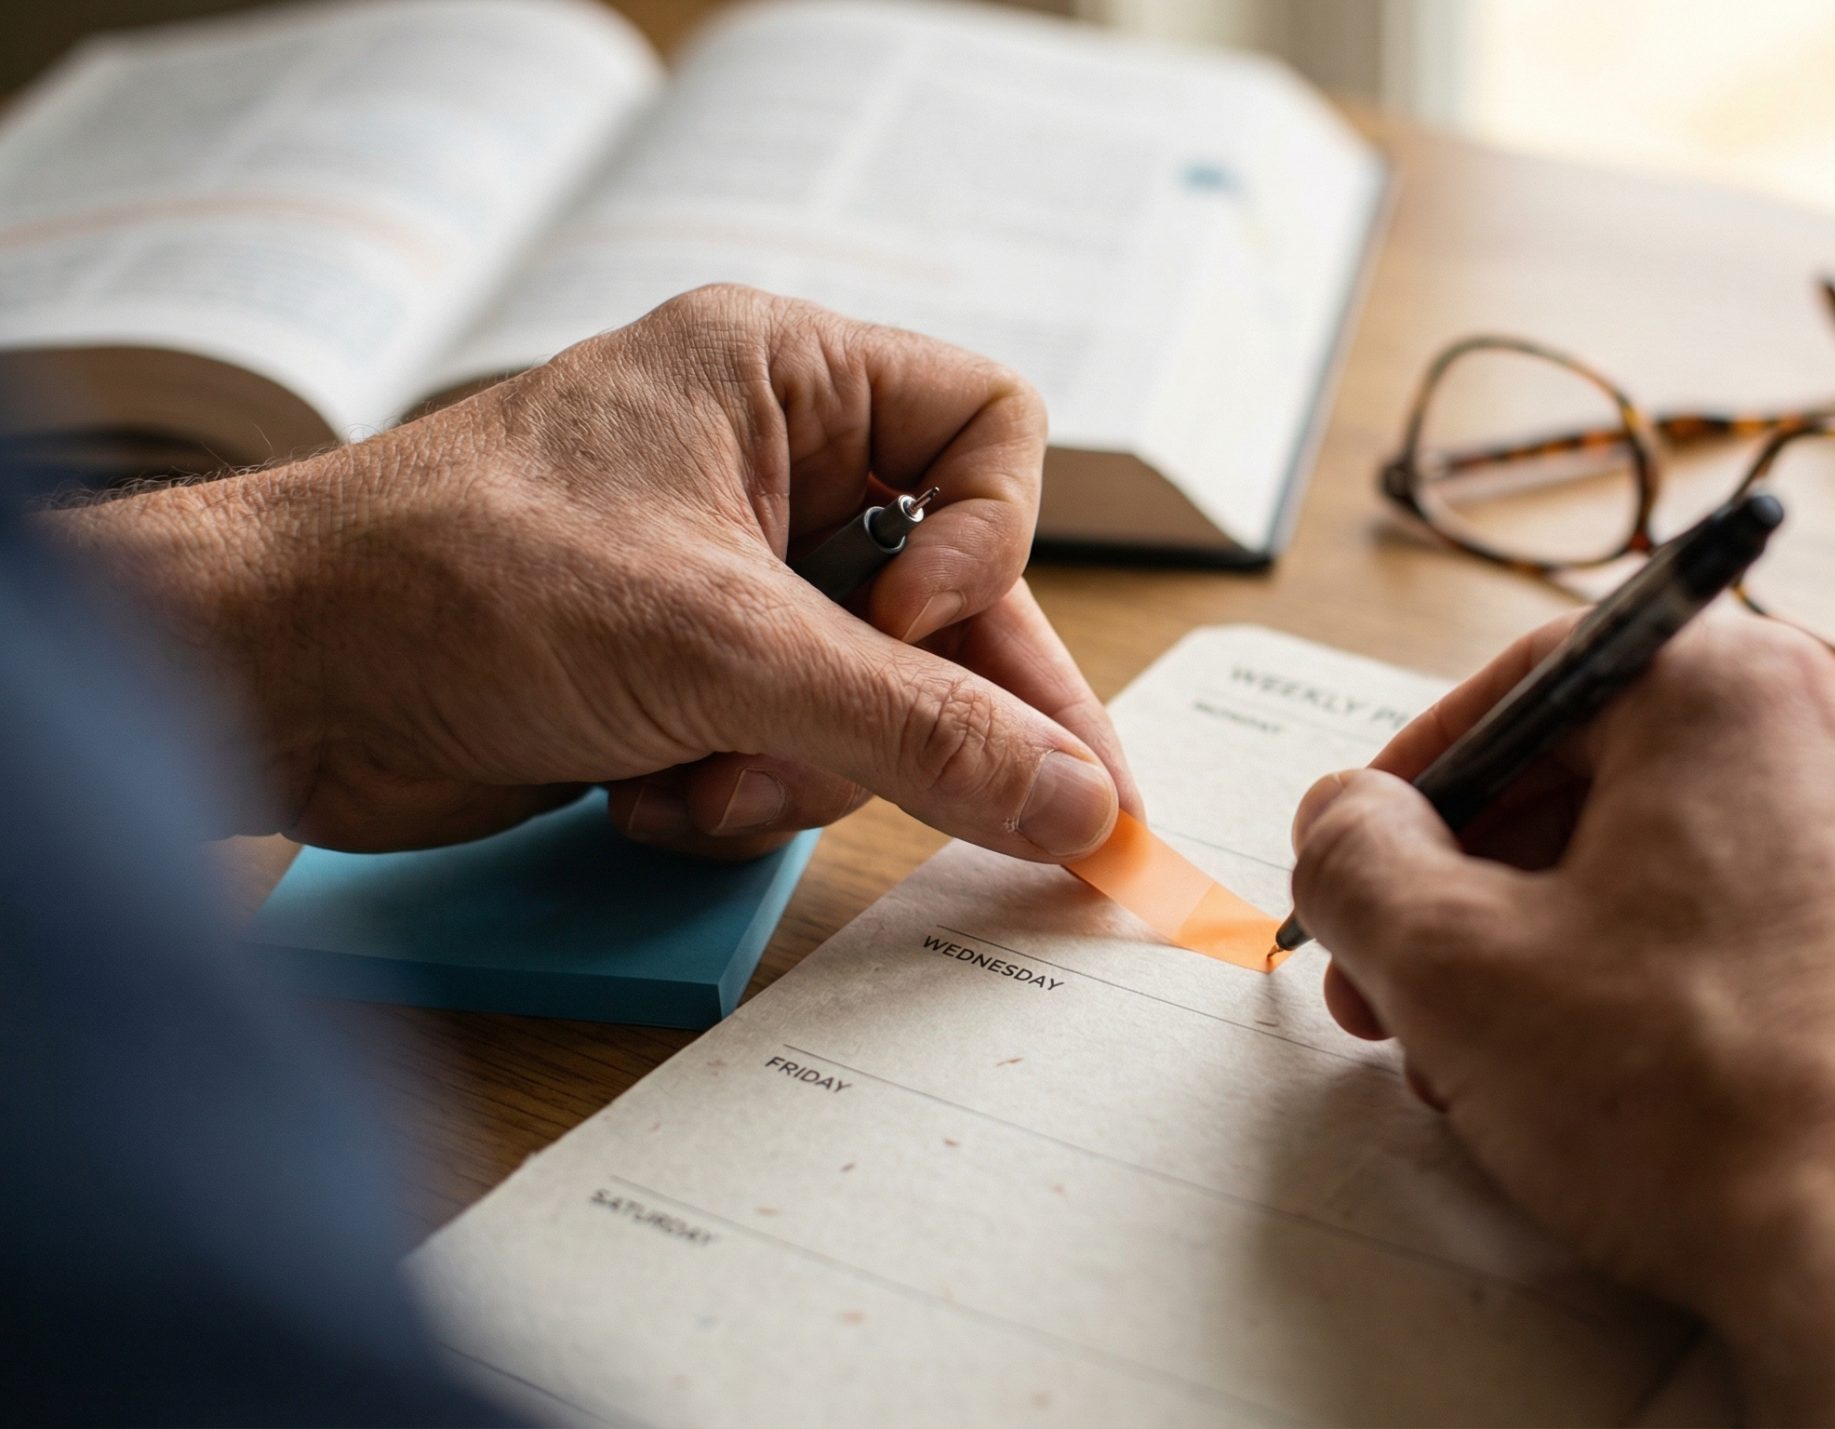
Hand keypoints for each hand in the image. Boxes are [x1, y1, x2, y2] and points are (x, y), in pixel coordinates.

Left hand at [48, 285, 1137, 860]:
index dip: (987, 543)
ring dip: (803, 768)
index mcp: (783, 378)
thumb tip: (1074, 799)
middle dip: (924, 708)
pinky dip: (735, 794)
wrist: (268, 682)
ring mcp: (724, 578)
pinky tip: (646, 796)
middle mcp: (767, 467)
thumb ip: (917, 729)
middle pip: (948, 594)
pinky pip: (795, 750)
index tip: (919, 629)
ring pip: (875, 694)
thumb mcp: (719, 649)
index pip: (988, 432)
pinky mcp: (680, 677)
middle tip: (1042, 822)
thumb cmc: (452, 583)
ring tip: (704, 779)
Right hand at [1288, 613, 1834, 1425]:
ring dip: (1578, 944)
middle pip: (1617, 772)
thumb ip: (1359, 864)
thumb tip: (1347, 823)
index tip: (1369, 855)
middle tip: (1416, 983)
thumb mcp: (1458, 970)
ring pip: (1698, 857)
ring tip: (1513, 1064)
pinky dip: (1690, 979)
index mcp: (1739, 686)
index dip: (1419, 782)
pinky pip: (1786, 921)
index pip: (1532, 684)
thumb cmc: (1722, 1108)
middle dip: (1490, 886)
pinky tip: (1638, 1088)